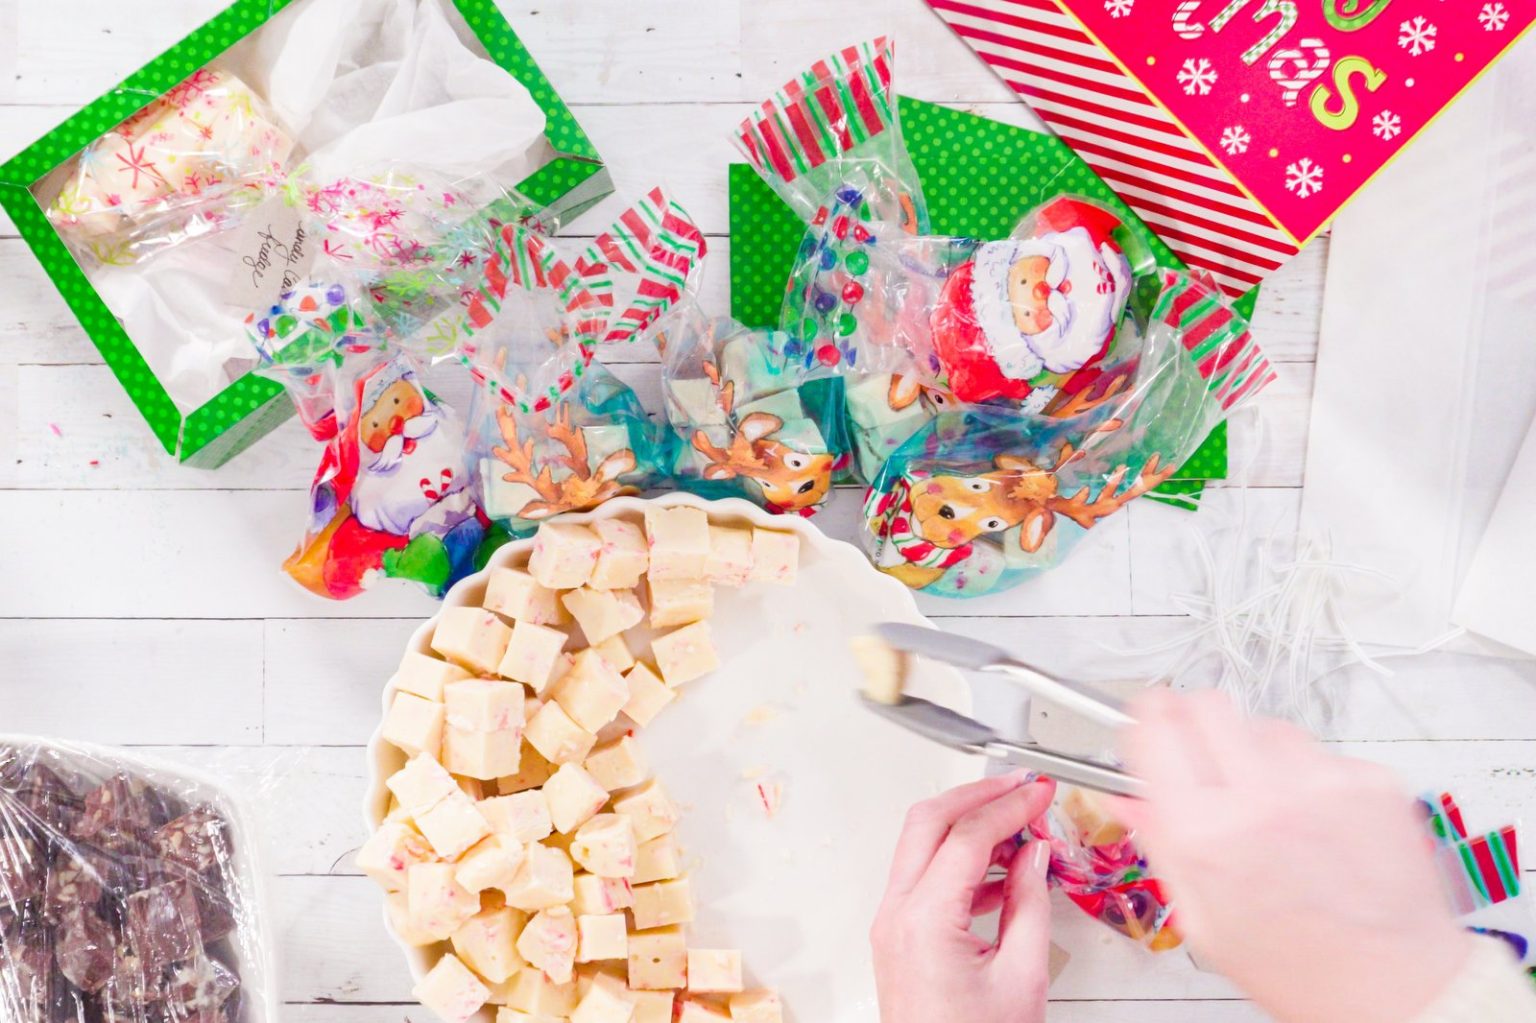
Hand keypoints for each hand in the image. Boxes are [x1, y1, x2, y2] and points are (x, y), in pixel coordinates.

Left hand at [871, 772, 1057, 1022]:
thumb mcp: (1022, 978)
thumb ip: (1030, 906)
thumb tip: (1033, 855)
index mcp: (923, 922)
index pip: (965, 837)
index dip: (1008, 805)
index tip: (1038, 791)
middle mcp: (896, 915)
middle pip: (928, 822)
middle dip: (977, 795)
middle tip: (1020, 787)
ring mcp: (891, 923)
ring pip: (920, 843)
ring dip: (966, 824)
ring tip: (1018, 825)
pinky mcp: (897, 935)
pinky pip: (923, 875)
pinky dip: (959, 858)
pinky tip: (1000, 867)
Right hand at [1115, 690, 1474, 1022]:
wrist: (1398, 986)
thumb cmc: (1302, 968)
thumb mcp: (1203, 921)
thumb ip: (1160, 845)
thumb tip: (1126, 796)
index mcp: (1207, 834)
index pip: (1156, 725)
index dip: (1146, 718)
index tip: (1150, 721)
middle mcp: (1261, 797)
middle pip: (1209, 703)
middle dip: (1196, 720)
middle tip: (1203, 755)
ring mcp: (1322, 783)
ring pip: (1266, 724)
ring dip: (1256, 751)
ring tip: (1271, 805)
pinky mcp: (1370, 780)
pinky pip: (1321, 751)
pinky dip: (1310, 775)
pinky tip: (1317, 820)